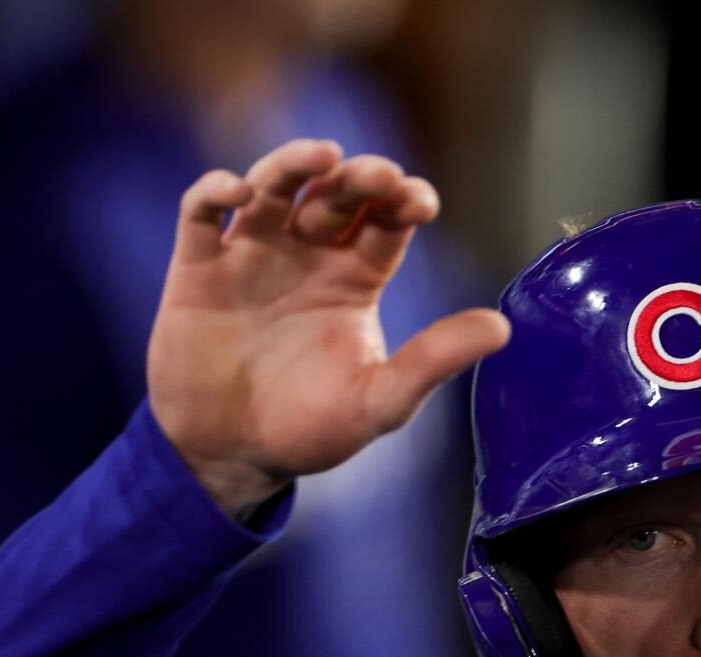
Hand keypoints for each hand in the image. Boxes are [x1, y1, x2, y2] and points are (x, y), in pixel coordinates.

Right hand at [147, 139, 510, 513]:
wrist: (232, 456)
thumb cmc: (312, 429)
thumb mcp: (381, 400)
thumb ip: (434, 360)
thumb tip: (502, 328)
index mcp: (355, 279)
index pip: (386, 222)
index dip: (404, 201)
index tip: (421, 201)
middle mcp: (306, 256)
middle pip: (336, 195)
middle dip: (360, 178)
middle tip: (380, 176)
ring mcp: (251, 256)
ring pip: (274, 187)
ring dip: (294, 164)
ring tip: (322, 156)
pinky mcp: (197, 268)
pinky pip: (201, 214)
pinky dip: (215, 191)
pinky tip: (240, 191)